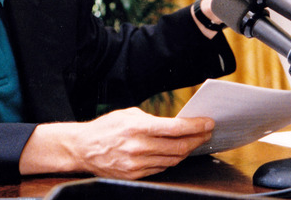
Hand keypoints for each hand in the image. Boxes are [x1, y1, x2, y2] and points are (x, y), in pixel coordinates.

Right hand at [20, 107, 213, 179]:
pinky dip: (171, 160)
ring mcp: (136, 164)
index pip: (175, 128)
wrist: (82, 148)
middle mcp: (138, 147)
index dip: (196, 126)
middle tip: (207, 133)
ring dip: (187, 151)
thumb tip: (175, 124)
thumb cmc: (105, 128)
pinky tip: (177, 153)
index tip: (208, 123)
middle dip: (197, 139)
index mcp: (137, 127)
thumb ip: (151, 119)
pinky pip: (161, 168)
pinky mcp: (135, 175)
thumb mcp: (127, 114)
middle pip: (179, 147)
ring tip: (195, 142)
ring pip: (173, 160)